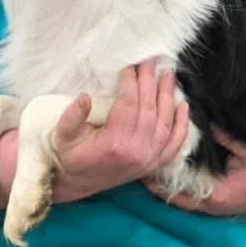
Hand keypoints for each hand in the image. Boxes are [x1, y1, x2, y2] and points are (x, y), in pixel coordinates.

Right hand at [51, 59, 190, 203]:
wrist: (76, 184)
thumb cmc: (69, 156)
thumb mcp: (62, 136)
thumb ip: (71, 117)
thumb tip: (84, 97)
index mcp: (114, 143)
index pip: (129, 104)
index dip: (130, 82)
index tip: (129, 66)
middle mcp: (136, 152)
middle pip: (149, 109)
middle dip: (150, 82)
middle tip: (150, 62)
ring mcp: (148, 160)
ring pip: (165, 122)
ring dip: (168, 96)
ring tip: (168, 75)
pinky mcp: (153, 164)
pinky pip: (174, 144)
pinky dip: (182, 125)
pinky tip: (183, 106)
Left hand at [150, 130, 245, 214]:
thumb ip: (219, 135)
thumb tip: (194, 119)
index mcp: (217, 195)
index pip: (177, 193)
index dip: (157, 182)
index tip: (143, 167)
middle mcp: (215, 206)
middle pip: (178, 199)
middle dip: (160, 185)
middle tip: (141, 168)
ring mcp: (220, 207)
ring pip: (187, 199)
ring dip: (171, 187)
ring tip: (153, 169)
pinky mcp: (225, 202)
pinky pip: (197, 196)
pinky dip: (185, 186)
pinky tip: (176, 172)